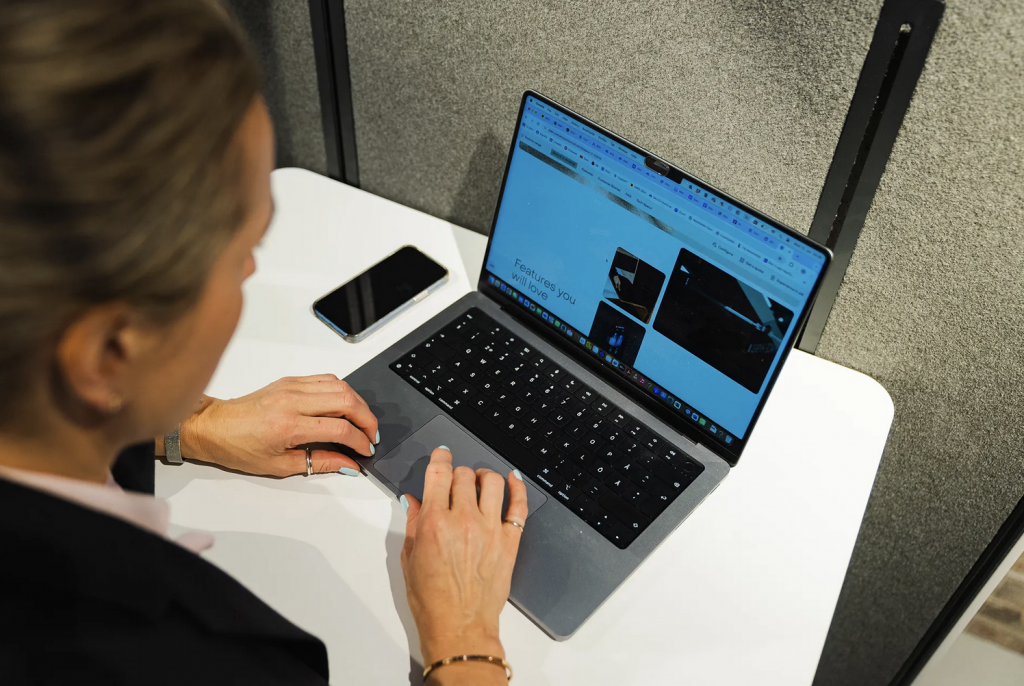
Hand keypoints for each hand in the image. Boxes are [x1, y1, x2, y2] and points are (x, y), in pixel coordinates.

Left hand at [179, 374, 378, 476]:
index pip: (340, 428)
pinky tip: (345, 406)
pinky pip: (326, 379)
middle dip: (367, 419)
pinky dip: (342, 391)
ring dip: (358, 403)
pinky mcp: (290, 380)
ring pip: (340, 385)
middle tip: (371, 436)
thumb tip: (348, 464)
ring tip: (362, 422)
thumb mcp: (279, 465)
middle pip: (346, 401)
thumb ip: (319, 462)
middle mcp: (293, 400)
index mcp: (289, 425)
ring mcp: (292, 386)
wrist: (214, 426)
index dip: (360, 441)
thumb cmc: (238, 447)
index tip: (366, 451)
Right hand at [400, 447, 527, 679]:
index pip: (440, 473)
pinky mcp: (510, 542)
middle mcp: (464, 521)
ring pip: (492, 482)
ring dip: (483, 476)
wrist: (460, 627)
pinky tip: (512, 480)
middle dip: (458, 473)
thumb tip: (413, 501)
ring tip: (479, 482)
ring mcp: (491, 530)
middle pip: (464, 475)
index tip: (442, 454)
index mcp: (435, 524)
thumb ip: (413, 524)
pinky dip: (517, 487)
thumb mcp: (410, 559)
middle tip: (455, 482)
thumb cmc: (432, 600)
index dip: (441, 457)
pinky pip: (519, 506)